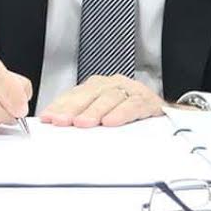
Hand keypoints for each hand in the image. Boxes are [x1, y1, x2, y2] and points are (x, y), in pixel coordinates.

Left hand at [38, 74, 167, 127]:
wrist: (163, 112)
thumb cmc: (128, 112)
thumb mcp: (102, 112)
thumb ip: (81, 115)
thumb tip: (55, 125)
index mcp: (96, 87)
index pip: (73, 95)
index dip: (59, 106)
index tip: (47, 118)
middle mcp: (110, 84)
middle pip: (88, 95)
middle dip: (72, 108)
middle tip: (61, 121)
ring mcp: (129, 90)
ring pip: (108, 98)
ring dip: (94, 111)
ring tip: (83, 123)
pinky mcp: (146, 100)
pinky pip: (132, 105)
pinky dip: (120, 113)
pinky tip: (111, 121)